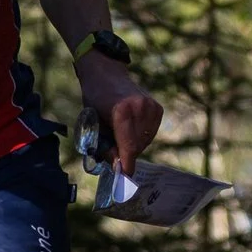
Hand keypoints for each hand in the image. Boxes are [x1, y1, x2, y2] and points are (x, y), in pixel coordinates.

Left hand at [79, 54, 161, 175]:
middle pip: (138, 145)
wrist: (106, 75)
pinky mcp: (158, 107)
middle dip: (127, 154)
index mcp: (122, 111)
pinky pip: (152, 132)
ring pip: (146, 140)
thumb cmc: (95, 99)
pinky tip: (131, 128)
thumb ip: (105, 144)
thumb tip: (117, 164)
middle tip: (114, 151)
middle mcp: (141, 108)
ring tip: (120, 135)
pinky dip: (142, 136)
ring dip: (134, 145)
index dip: (127, 163)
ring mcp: (152, 107)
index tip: (126, 176)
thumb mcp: (94, 123)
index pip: (128, 146)